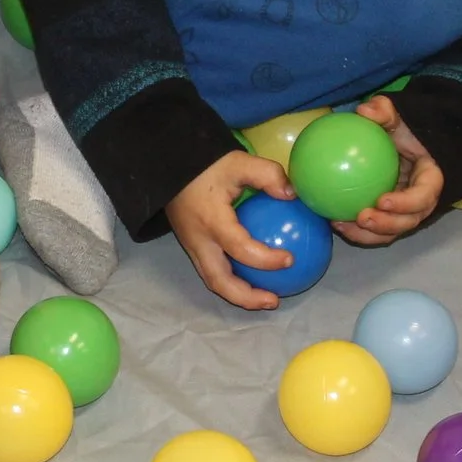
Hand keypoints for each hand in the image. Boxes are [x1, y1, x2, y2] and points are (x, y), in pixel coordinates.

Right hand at [163, 149, 298, 310]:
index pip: (241, 249)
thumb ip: (268, 175)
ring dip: (238, 294)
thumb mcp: (238, 161)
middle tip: (274, 300)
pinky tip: (252, 275)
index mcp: (211, 222)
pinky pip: (211, 270)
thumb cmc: (205, 163)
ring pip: (213, 281)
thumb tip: (293, 194)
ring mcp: (191, 246)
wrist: (168, 164)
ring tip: (266, 297)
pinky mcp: (191, 245)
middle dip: (246, 298)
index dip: (266, 260)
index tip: (290, 259)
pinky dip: (232, 280)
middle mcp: (199, 241)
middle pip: (219, 281)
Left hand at [335, 95, 443, 245]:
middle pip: (410, 221)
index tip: (382, 200)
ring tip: (342, 225)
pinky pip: (376, 230)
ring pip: (392, 231)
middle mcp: (421, 200)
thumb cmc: (401, 130)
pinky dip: (357, 231)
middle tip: (362, 217)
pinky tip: (333, 222)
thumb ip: (383, 111)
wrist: (401, 143)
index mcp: (429, 178)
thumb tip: (364, 111)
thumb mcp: (396, 116)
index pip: (424, 195)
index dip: (406, 203)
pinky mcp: (390, 217)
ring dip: (369, 234)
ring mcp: (406, 212)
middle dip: (388, 224)